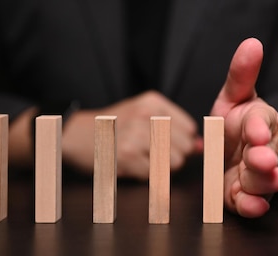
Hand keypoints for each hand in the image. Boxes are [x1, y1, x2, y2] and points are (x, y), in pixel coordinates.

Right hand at [62, 90, 202, 179]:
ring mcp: (136, 135)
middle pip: (184, 147)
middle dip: (172, 157)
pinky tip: (129, 165)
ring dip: (159, 168)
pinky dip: (143, 176)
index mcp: (153, 101)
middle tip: (148, 153)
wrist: (75, 134)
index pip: (190, 128)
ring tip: (139, 159)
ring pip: (173, 163)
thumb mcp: (143, 116)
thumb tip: (201, 146)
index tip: (166, 145)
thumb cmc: (113, 127)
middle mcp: (147, 114)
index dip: (182, 142)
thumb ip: (174, 129)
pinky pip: (154, 175)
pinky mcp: (126, 156)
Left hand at [210, 37, 277, 217]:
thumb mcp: (236, 96)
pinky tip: (251, 205)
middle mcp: (264, 150)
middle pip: (267, 154)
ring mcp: (257, 175)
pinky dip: (253, 206)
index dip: (258, 127)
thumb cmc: (238, 123)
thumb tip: (251, 43)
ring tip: (260, 181)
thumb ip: (241, 74)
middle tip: (260, 159)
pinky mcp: (245, 195)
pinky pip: (252, 202)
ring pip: (263, 181)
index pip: (263, 121)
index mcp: (261, 122)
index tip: (254, 130)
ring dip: (262, 182)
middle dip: (263, 158)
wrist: (239, 153)